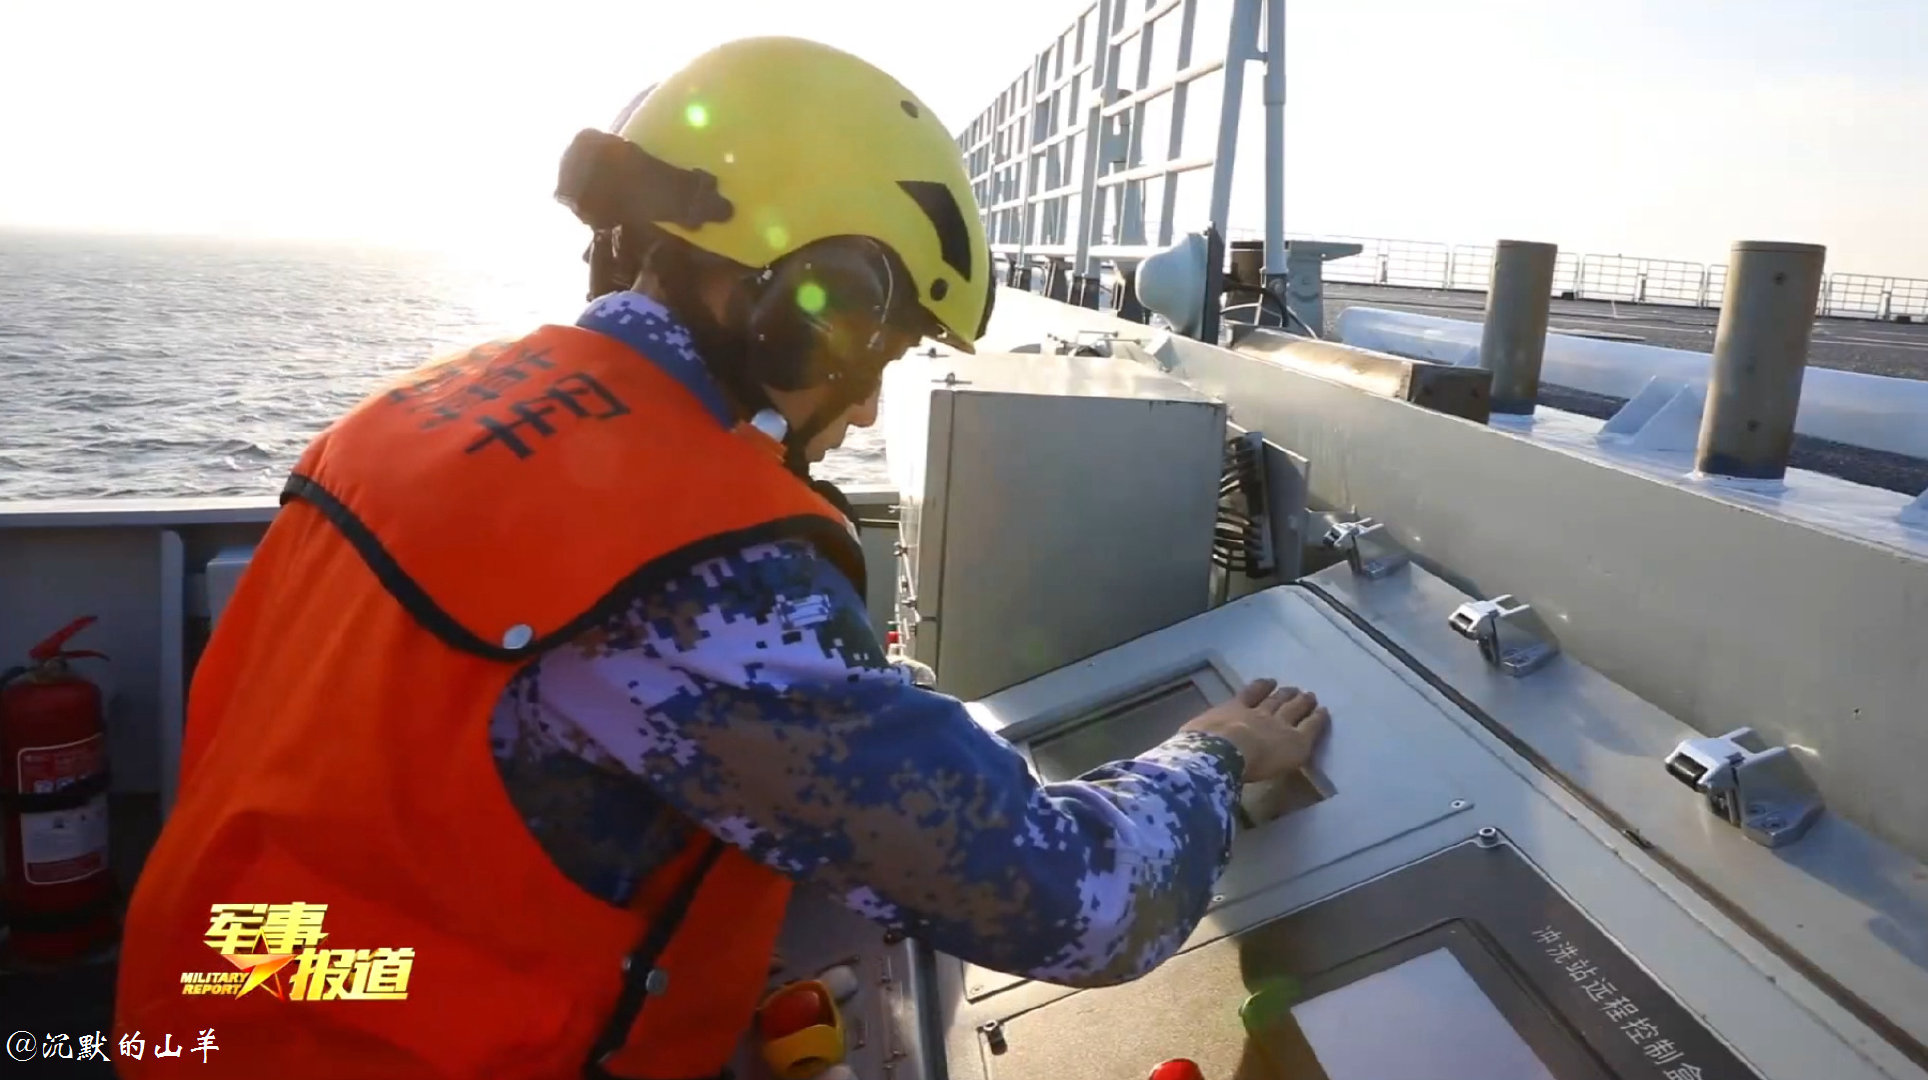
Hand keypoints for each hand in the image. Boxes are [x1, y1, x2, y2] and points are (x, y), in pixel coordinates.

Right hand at [1177, 678, 1330, 783]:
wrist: (1221, 750)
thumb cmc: (1199, 747)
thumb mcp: (1192, 737)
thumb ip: (1196, 738)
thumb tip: (1185, 746)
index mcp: (1230, 711)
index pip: (1248, 696)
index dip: (1260, 688)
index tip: (1268, 682)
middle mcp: (1256, 713)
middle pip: (1274, 700)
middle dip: (1283, 694)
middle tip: (1292, 689)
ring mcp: (1277, 724)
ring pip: (1293, 708)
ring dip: (1301, 701)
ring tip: (1309, 696)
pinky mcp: (1296, 740)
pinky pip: (1311, 725)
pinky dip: (1317, 718)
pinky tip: (1323, 712)